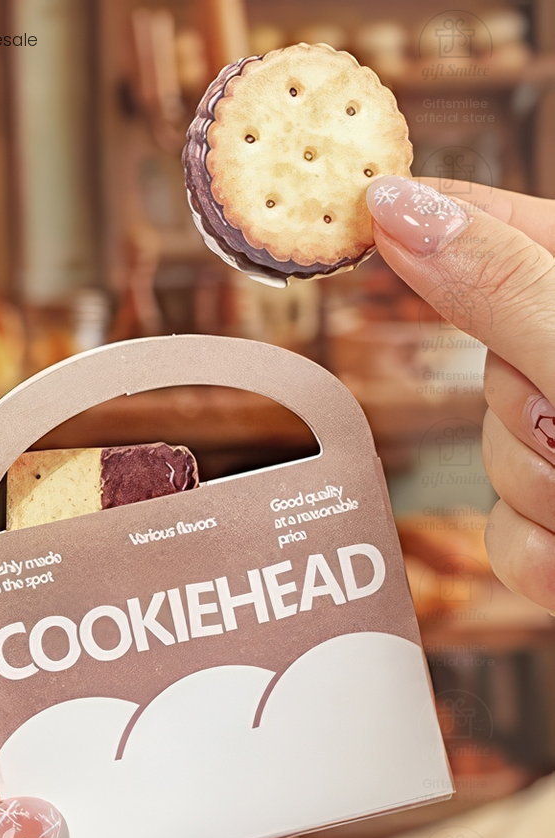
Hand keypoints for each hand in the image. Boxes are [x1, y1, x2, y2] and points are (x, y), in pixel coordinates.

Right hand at [367, 174, 554, 610]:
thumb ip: (504, 289)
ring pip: (494, 464)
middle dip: (526, 413)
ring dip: (547, 496)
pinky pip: (507, 542)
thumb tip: (401, 209)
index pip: (510, 227)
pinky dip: (545, 559)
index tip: (367, 210)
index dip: (438, 221)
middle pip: (488, 367)